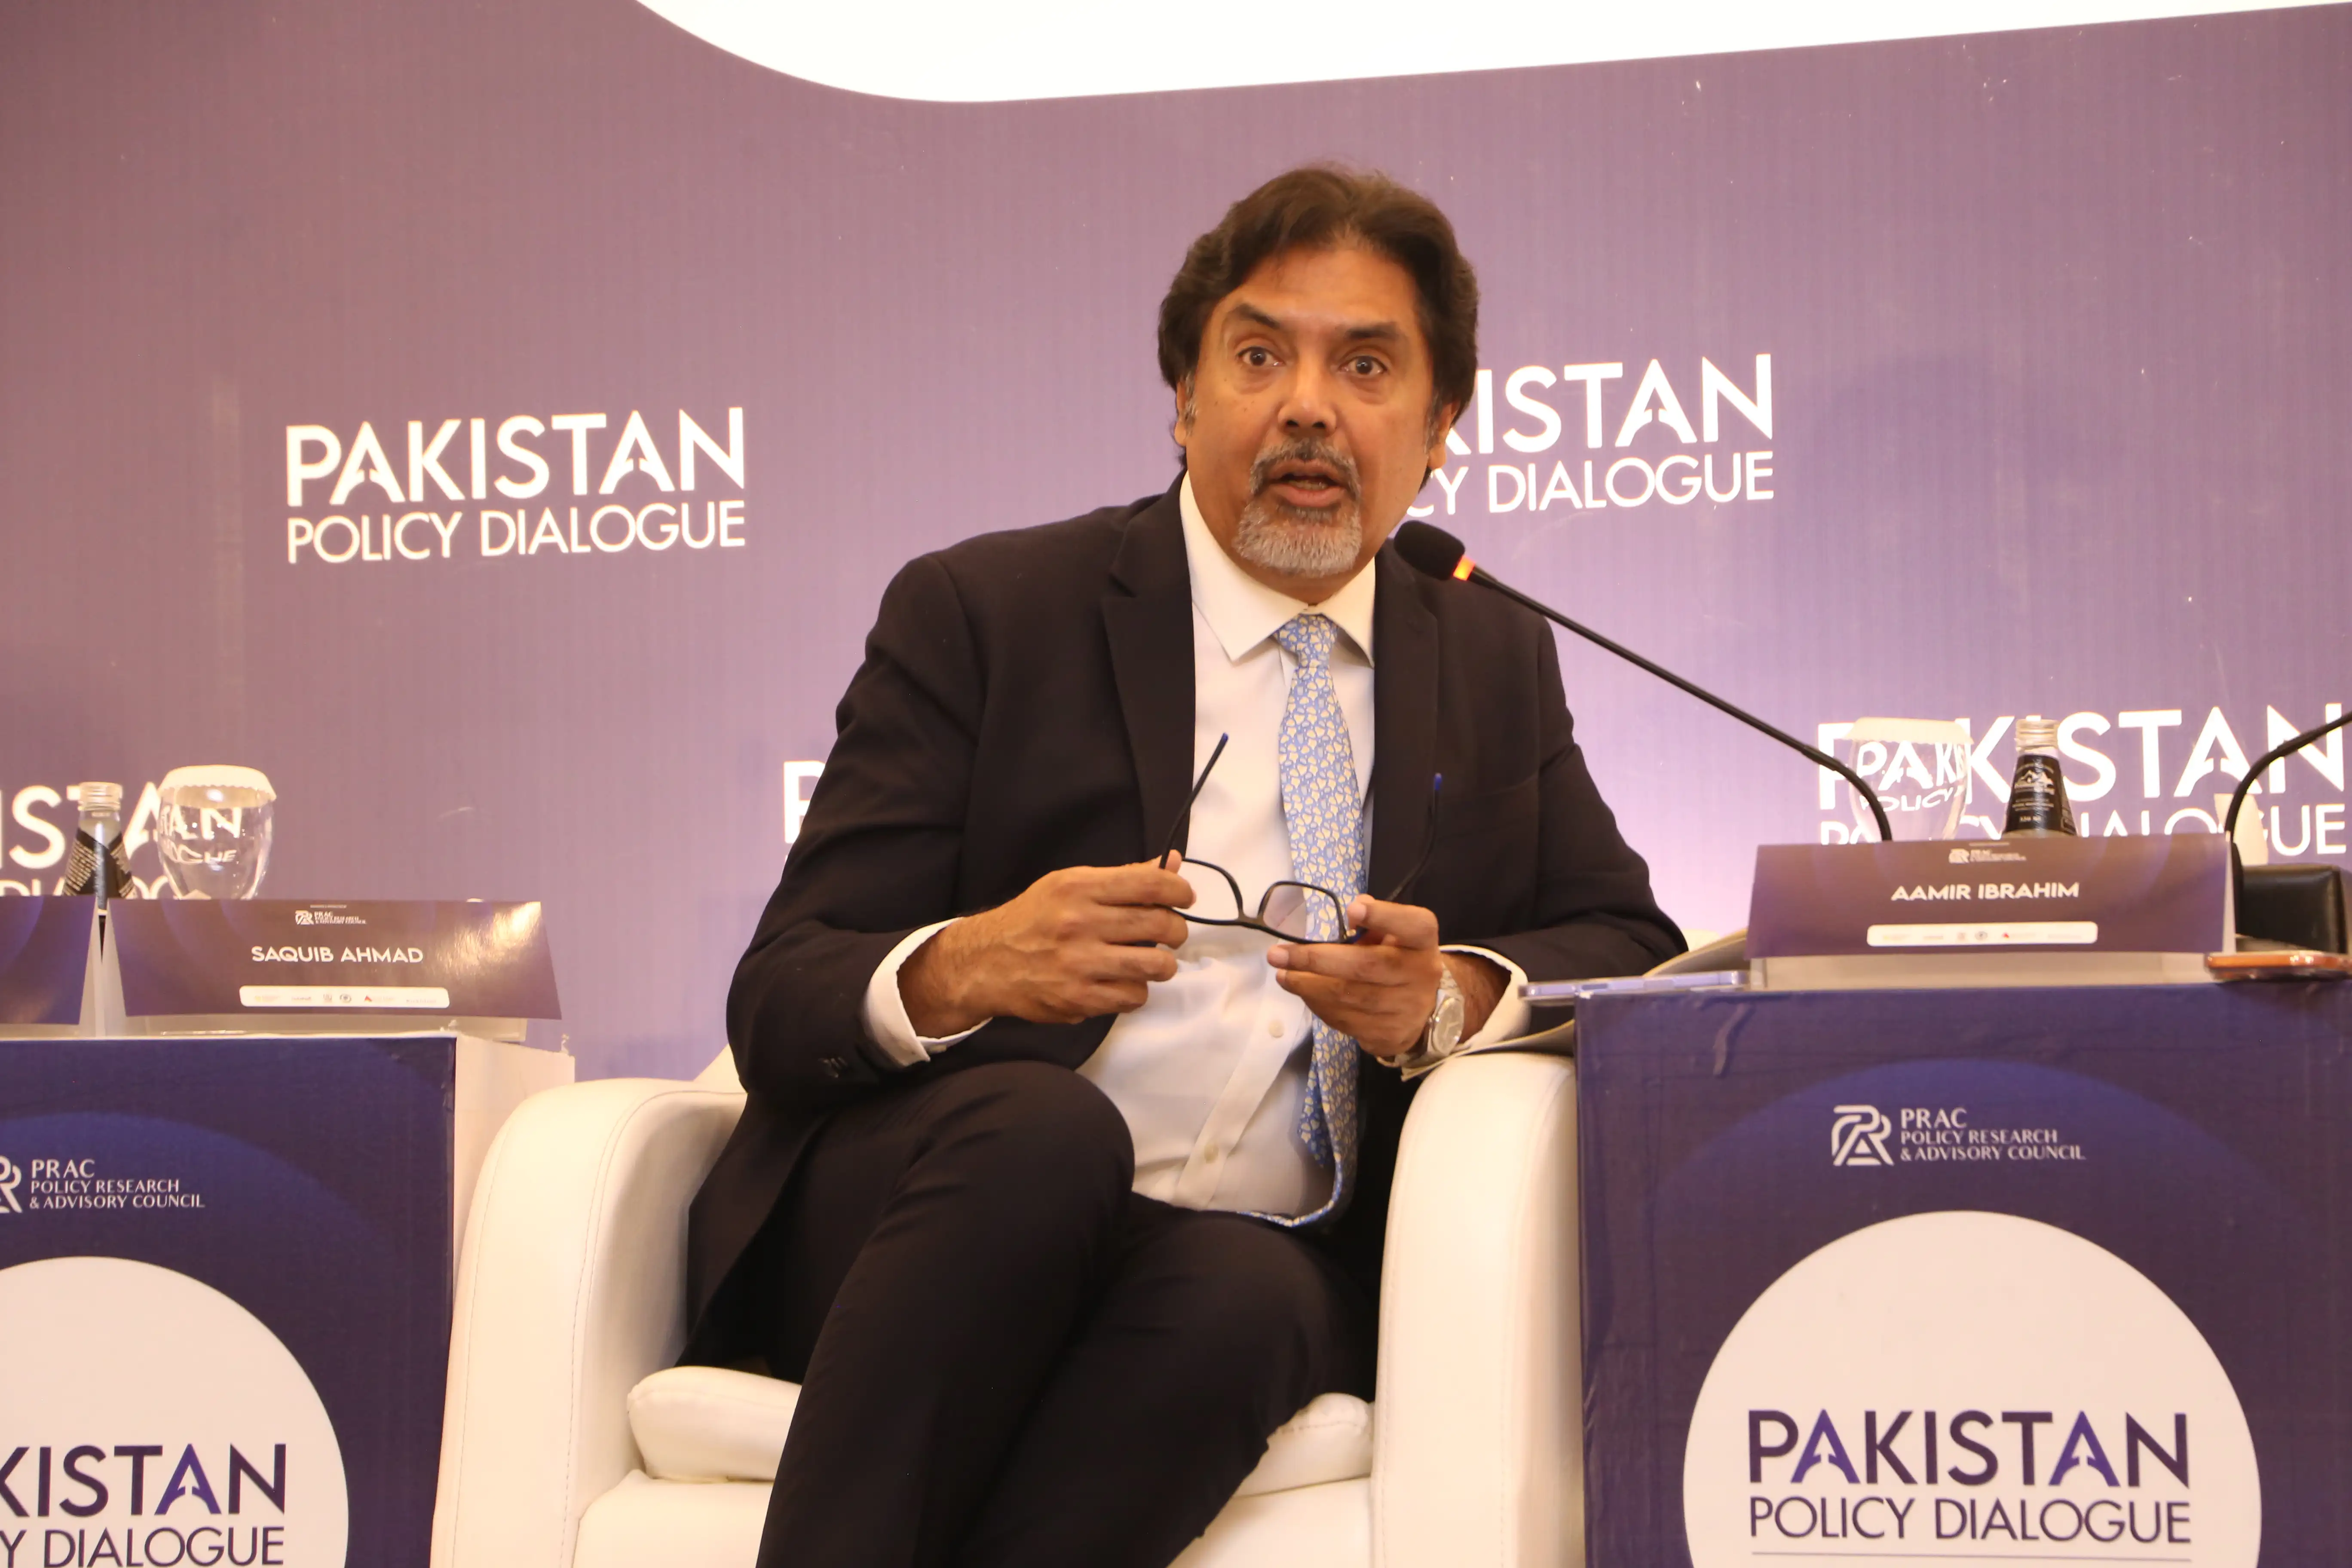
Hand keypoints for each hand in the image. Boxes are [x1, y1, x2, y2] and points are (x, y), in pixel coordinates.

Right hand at [900, 858, 1192, 1034]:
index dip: (1179, 890)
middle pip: (1160, 924)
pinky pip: (1135, 996)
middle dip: (1176, 929)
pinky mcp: (1079, 998)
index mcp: (1079, 887)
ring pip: (1155, 965)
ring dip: (1161, 963)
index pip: (1150, 883)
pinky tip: (1123, 980)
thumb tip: (1169, 863)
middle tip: (1170, 931)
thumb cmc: (1033, 919)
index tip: (1184, 897)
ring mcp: (1079, 963)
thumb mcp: (1069, 884)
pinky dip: (1136, 990)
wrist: (987, 961)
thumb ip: (1122, 877)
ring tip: (1151, 959)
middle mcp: (1079, 922)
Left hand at [1265, 898, 1504, 1056]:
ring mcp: (1405, 1009)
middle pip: (1366, 966)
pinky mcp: (1388, 1035)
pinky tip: (1303, 993)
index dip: (1383, 916)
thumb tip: (1354, 912)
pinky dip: (1318, 1005)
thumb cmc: (1399, 960)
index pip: (1412, 925)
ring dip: (1307, 986)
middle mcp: (1420, 975)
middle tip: (1278, 955)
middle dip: (1316, 960)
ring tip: (1283, 975)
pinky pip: (1344, 1020)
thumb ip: (1375, 919)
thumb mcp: (1396, 934)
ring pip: (1348, 998)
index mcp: (1423, 942)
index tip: (1352, 909)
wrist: (1423, 1011)